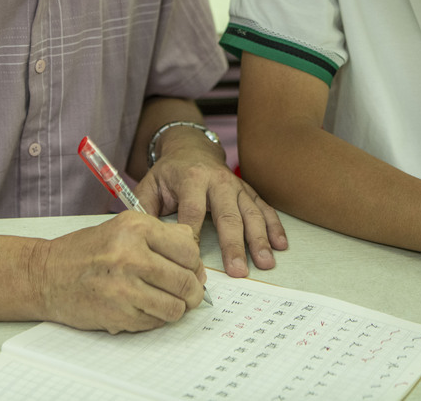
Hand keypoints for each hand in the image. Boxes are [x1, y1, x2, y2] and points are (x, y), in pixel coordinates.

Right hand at [30, 211, 205, 333]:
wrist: (45, 275)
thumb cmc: (86, 251)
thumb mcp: (123, 228)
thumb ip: (161, 236)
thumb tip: (195, 258)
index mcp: (135, 228)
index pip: (189, 249)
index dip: (195, 263)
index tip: (191, 270)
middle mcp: (131, 255)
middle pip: (186, 281)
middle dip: (192, 291)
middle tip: (189, 293)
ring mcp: (124, 287)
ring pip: (176, 307)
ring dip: (177, 308)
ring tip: (167, 302)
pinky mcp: (118, 314)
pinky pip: (156, 322)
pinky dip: (156, 318)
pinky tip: (144, 308)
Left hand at [135, 128, 287, 277]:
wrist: (191, 148)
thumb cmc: (168, 173)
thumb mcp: (149, 185)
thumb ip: (144, 209)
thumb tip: (139, 237)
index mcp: (191, 179)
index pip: (193, 211)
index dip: (194, 236)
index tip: (194, 262)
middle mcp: (218, 181)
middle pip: (228, 215)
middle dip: (234, 245)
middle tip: (239, 272)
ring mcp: (237, 186)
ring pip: (251, 213)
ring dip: (259, 239)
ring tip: (265, 263)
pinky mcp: (248, 190)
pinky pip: (264, 208)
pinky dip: (274, 226)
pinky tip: (281, 245)